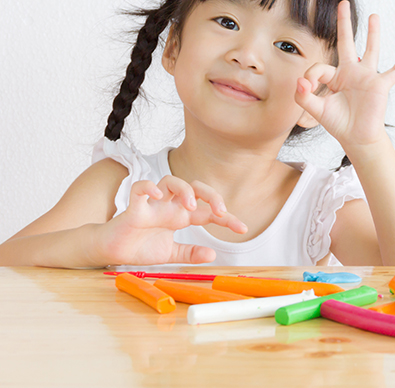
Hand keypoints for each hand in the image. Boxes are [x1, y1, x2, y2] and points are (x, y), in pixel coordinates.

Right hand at [95, 176, 246, 265]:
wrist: (109, 252)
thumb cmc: (138, 247)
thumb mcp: (170, 254)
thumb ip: (190, 253)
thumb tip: (213, 255)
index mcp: (180, 217)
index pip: (208, 211)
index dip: (227, 218)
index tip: (243, 228)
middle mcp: (169, 207)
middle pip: (195, 187)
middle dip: (212, 195)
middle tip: (221, 212)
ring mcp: (153, 205)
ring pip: (171, 181)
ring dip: (184, 190)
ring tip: (191, 207)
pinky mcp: (134, 208)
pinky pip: (140, 188)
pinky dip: (150, 187)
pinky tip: (159, 194)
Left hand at [295, 0, 394, 149]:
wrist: (356, 138)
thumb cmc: (338, 123)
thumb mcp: (316, 109)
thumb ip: (303, 96)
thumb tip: (300, 81)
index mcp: (336, 77)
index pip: (320, 67)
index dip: (311, 77)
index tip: (307, 89)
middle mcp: (352, 72)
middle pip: (347, 42)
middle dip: (344, 23)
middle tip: (343, 3)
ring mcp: (367, 77)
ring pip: (371, 50)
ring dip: (373, 33)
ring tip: (374, 16)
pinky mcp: (380, 86)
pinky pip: (394, 71)